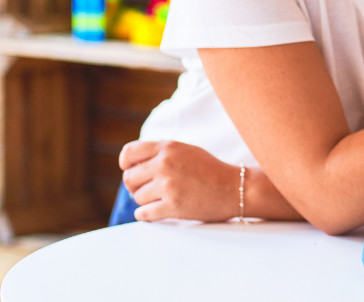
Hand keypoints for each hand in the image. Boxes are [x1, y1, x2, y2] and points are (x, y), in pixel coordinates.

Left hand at [119, 140, 241, 221]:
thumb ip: (161, 154)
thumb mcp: (186, 151)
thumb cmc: (211, 171)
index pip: (129, 153)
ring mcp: (168, 186)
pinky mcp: (173, 206)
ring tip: (165, 199)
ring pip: (137, 197)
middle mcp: (165, 164)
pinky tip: (160, 210)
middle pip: (128, 178)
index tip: (134, 172)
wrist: (236, 188)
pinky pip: (143, 213)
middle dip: (136, 186)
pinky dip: (148, 214)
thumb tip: (131, 166)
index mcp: (168, 148)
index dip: (126, 165)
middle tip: (150, 190)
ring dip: (147, 201)